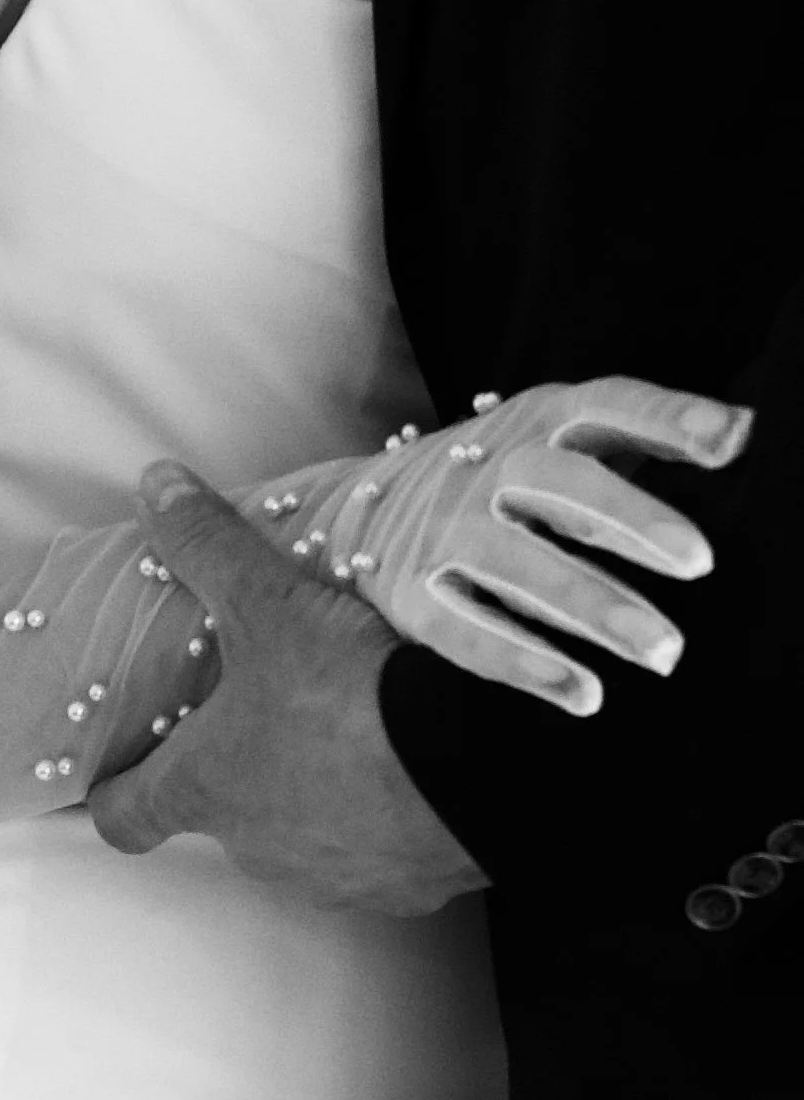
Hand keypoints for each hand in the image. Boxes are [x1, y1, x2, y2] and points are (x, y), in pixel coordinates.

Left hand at [88, 463, 487, 913]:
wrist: (478, 769)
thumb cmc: (349, 696)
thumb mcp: (269, 602)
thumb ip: (207, 545)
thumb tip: (154, 485)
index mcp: (205, 788)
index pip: (125, 817)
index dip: (116, 792)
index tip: (120, 772)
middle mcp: (257, 850)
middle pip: (222, 819)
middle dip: (239, 771)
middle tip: (264, 713)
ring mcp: (332, 878)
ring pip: (303, 839)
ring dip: (315, 797)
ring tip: (351, 735)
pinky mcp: (404, 890)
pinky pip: (381, 856)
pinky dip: (387, 820)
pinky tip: (414, 770)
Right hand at [271, 377, 753, 716]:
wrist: (358, 509)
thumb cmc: (496, 475)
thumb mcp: (555, 437)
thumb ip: (640, 436)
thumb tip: (742, 435)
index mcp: (534, 420)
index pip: (606, 405)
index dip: (666, 418)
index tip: (732, 441)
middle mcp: (487, 468)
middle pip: (561, 486)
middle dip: (630, 519)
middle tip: (702, 563)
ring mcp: (445, 533)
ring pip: (518, 565)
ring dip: (591, 606)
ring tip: (665, 652)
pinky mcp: (414, 595)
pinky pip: (467, 632)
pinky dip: (524, 663)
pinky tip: (584, 694)